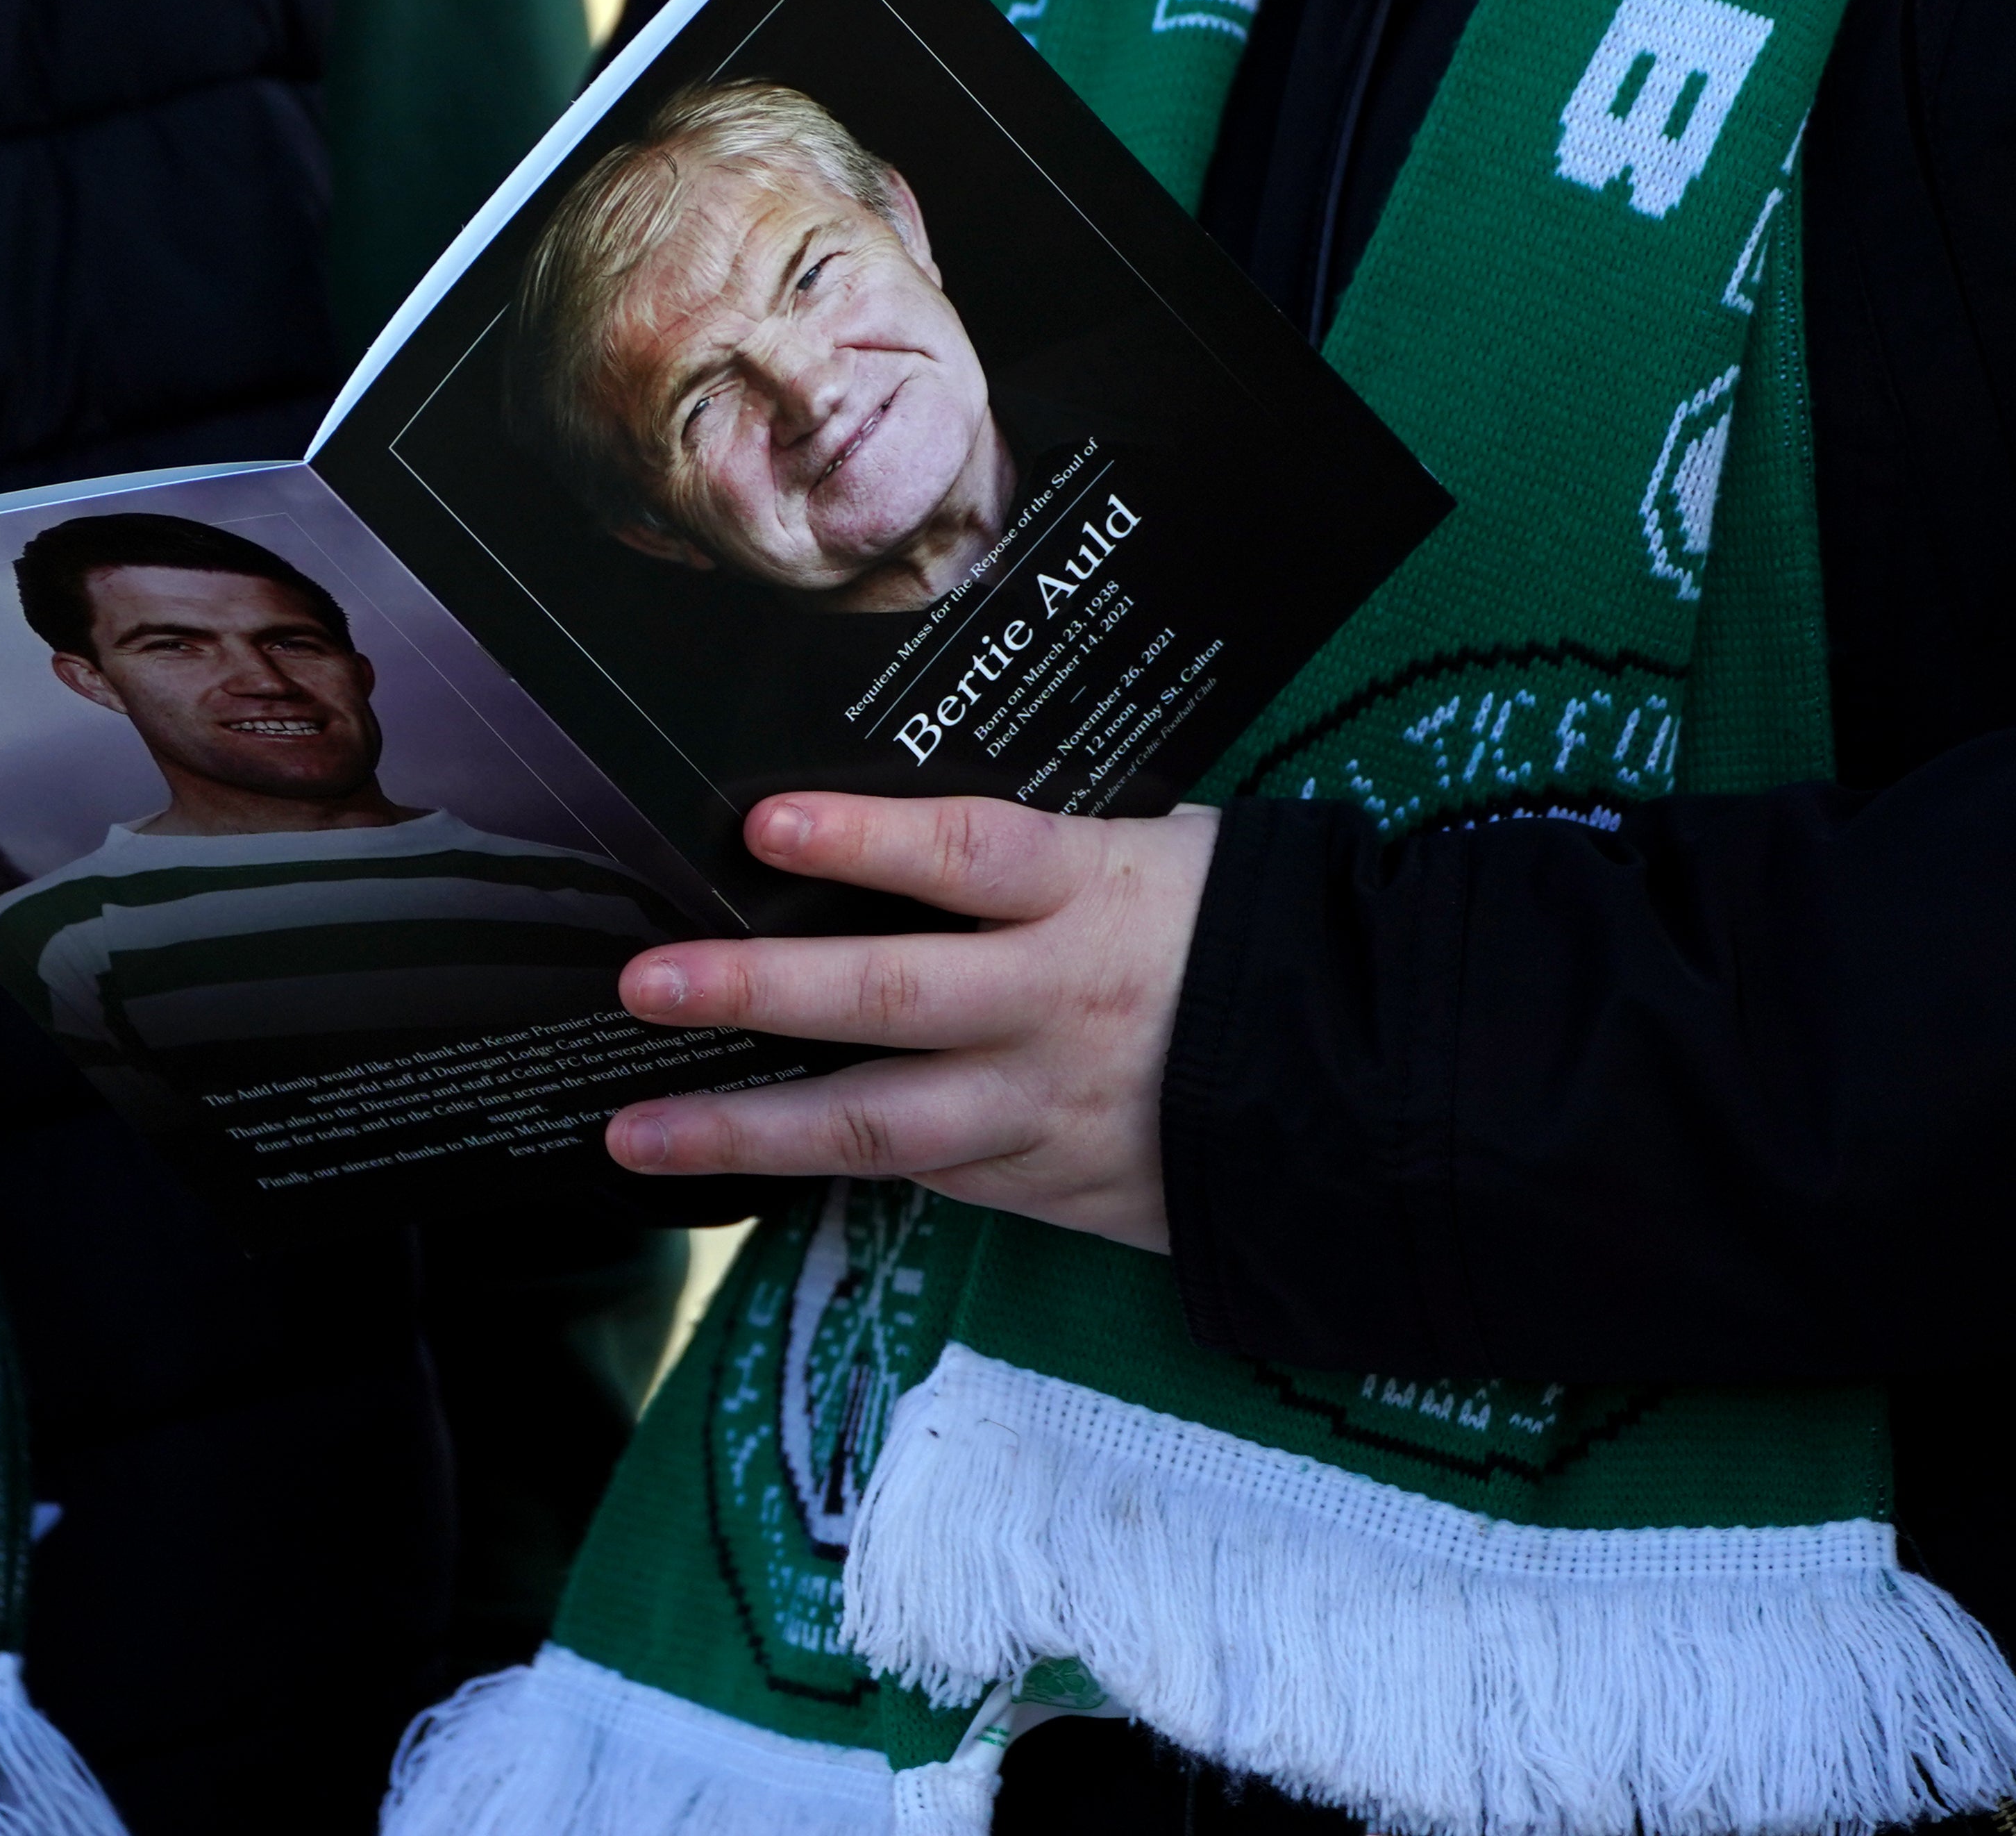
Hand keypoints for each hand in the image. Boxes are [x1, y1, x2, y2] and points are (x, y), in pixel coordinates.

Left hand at [605, 794, 1218, 1251]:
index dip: (864, 837)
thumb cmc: (1256, 939)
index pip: (967, 854)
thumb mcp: (1170, 855)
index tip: (763, 823)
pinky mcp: (1055, 1192)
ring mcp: (1052, 1110)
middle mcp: (1061, 1005)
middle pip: (894, 997)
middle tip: (646, 983)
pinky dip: (839, 1169)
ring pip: (886, 1125)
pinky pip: (933, 1180)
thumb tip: (908, 833)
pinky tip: (751, 1162)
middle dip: (758, 990)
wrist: (1378, 1091)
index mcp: (1097, 896)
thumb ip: (1050, 852)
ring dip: (749, 1132)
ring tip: (638, 1129)